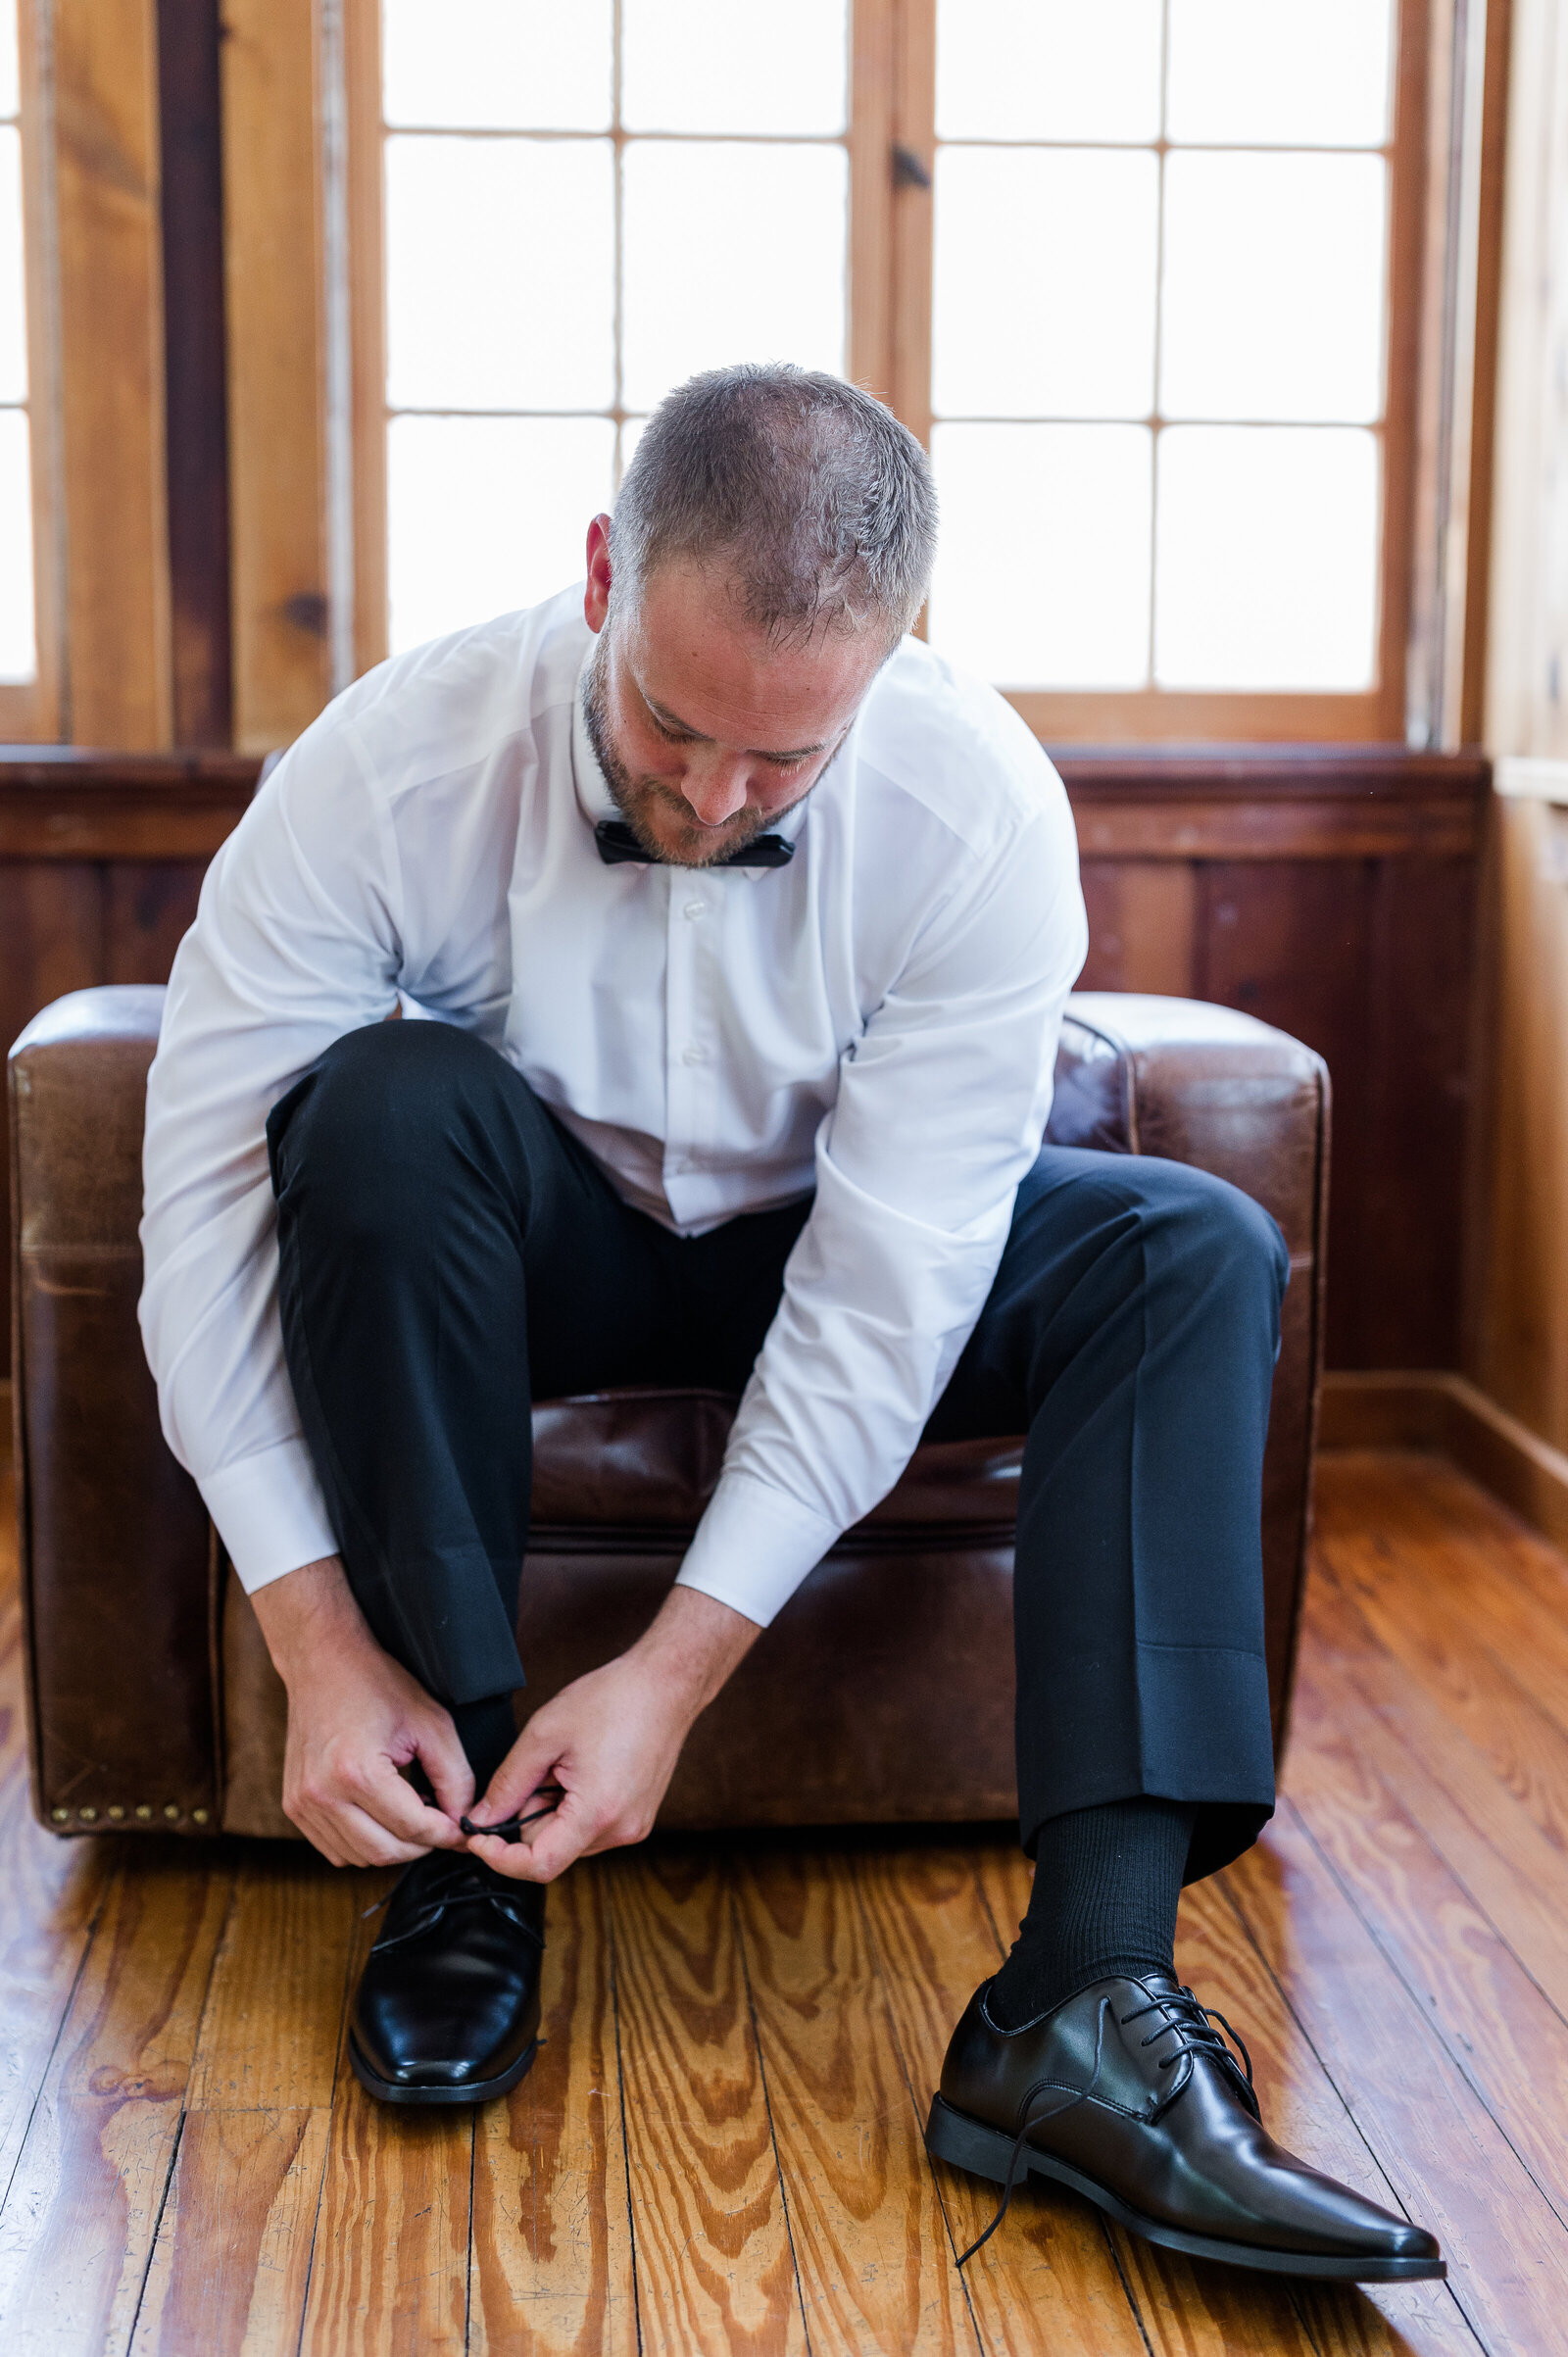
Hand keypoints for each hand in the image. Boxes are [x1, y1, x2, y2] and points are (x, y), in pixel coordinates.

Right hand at [252, 1554, 474, 1867]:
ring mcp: (301, 1804)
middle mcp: (322, 1795)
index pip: (413, 1829)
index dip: (446, 1832)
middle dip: (422, 1845)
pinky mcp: (293, 1807)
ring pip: (360, 1858)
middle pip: (386, 1853)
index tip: (463, 1827)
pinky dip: (365, 1843)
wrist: (321, 1663)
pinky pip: (337, 1850)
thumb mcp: (431, 1723)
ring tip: (411, 1813)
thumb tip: (463, 1821)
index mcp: (356, 1772)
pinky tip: (381, 1816)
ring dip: (393, 1846)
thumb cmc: (377, 1685)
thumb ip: (455, 1777)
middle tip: (441, 1822)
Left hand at [467, 1585, 759, 1881]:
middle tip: (537, 1770)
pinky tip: (583, 1770)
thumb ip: (508, 1783)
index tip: (478, 1837)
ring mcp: (633, 1827)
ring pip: (569, 1840)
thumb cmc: (612, 1700)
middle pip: (551, 1850)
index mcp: (597, 1813)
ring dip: (552, 1812)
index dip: (500, 1858)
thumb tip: (482, 1817)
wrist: (665, 1685)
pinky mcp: (638, 1819)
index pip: (539, 1866)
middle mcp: (620, 1830)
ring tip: (565, 1764)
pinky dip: (573, 1808)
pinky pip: (590, 1828)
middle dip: (528, 1817)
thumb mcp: (545, 1734)